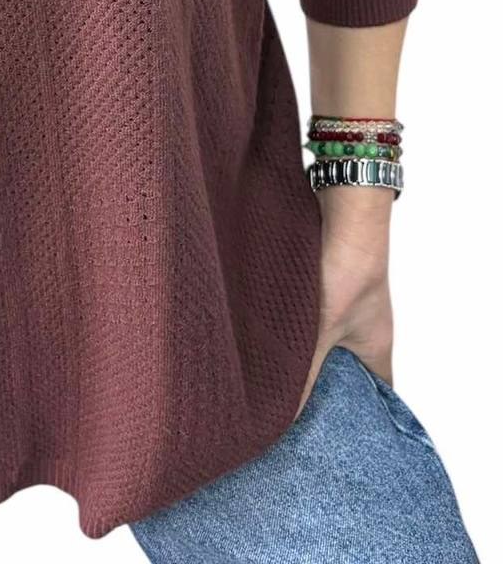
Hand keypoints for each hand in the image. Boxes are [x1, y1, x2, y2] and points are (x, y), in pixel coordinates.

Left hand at [293, 186, 394, 420]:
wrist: (344, 209)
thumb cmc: (347, 268)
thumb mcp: (321, 328)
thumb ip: (303, 371)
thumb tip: (282, 414)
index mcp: (377, 347)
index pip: (378, 393)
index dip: (361, 415)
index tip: (334, 433)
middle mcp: (364, 329)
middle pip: (346, 371)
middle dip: (322, 387)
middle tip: (291, 409)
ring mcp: (344, 307)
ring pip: (322, 343)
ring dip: (301, 355)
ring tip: (271, 377)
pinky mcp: (322, 286)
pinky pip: (307, 318)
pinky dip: (291, 329)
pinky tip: (264, 338)